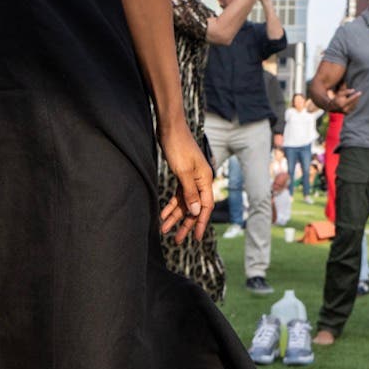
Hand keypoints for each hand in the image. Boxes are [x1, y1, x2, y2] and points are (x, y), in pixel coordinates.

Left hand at [157, 125, 213, 239]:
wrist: (170, 128)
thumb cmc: (178, 147)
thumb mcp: (183, 172)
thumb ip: (190, 193)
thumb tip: (195, 213)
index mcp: (205, 179)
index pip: (205, 206)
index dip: (200, 223)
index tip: (197, 238)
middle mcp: (200, 180)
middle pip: (194, 207)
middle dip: (185, 224)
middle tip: (176, 240)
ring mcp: (191, 178)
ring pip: (184, 202)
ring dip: (175, 216)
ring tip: (164, 230)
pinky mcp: (182, 175)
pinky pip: (178, 195)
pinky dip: (171, 205)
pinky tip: (163, 214)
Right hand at [321, 85, 362, 114]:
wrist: (331, 107)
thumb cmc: (336, 98)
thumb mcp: (339, 93)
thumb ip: (346, 91)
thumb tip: (353, 90)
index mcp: (342, 103)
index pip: (351, 99)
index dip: (356, 95)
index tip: (360, 92)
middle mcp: (344, 109)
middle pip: (354, 102)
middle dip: (356, 98)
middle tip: (359, 93)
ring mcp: (346, 112)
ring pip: (354, 106)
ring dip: (356, 101)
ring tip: (356, 97)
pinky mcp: (347, 114)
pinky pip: (353, 108)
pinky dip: (354, 104)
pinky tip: (354, 101)